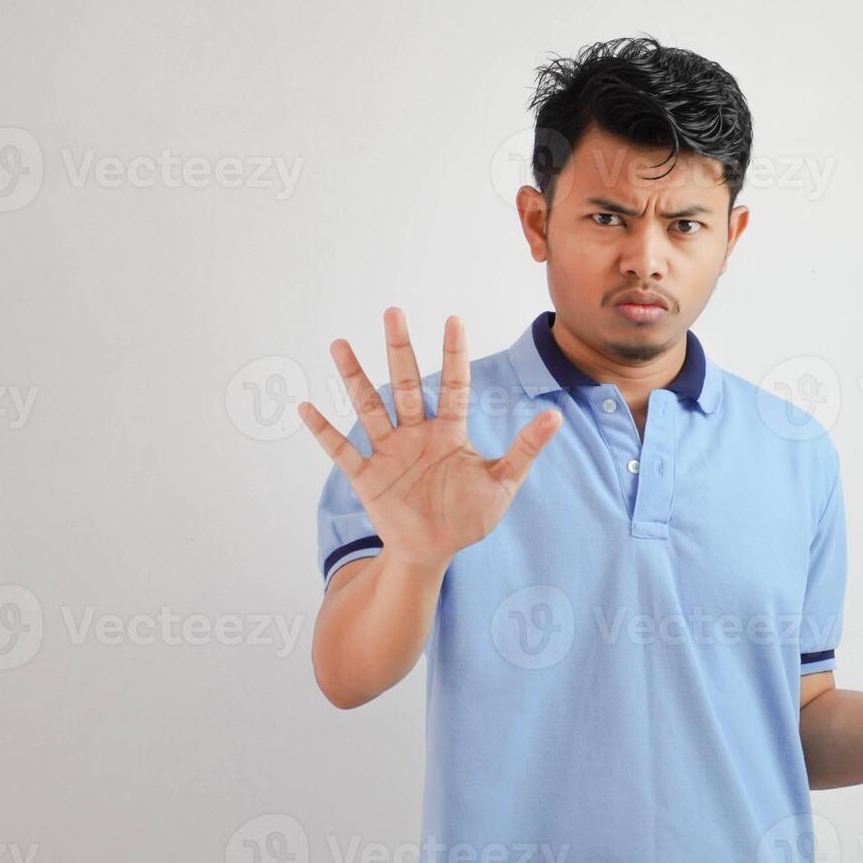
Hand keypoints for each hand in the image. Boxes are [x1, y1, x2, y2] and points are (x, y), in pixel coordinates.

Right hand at [298, 307, 563, 568]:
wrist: (434, 550)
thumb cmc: (468, 516)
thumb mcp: (502, 483)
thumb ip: (525, 449)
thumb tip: (556, 417)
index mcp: (449, 432)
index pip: (453, 385)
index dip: (453, 354)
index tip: (454, 319)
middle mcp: (415, 434)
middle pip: (406, 385)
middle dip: (400, 350)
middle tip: (393, 312)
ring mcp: (389, 452)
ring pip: (369, 408)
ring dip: (354, 378)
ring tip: (340, 345)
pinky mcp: (368, 477)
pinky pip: (341, 451)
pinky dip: (324, 432)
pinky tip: (306, 408)